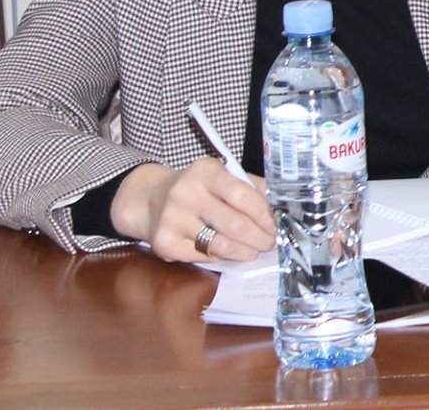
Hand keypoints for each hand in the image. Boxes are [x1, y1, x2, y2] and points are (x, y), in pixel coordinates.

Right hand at [109, 159, 275, 262]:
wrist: (151, 200)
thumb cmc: (198, 189)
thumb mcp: (222, 177)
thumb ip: (251, 188)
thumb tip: (277, 210)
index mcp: (205, 172)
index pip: (242, 195)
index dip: (263, 215)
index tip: (275, 226)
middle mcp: (185, 193)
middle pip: (234, 224)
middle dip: (258, 237)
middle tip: (270, 243)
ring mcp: (172, 219)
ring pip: (219, 244)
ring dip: (244, 251)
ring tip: (254, 251)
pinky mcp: (163, 243)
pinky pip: (203, 256)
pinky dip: (220, 256)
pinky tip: (227, 252)